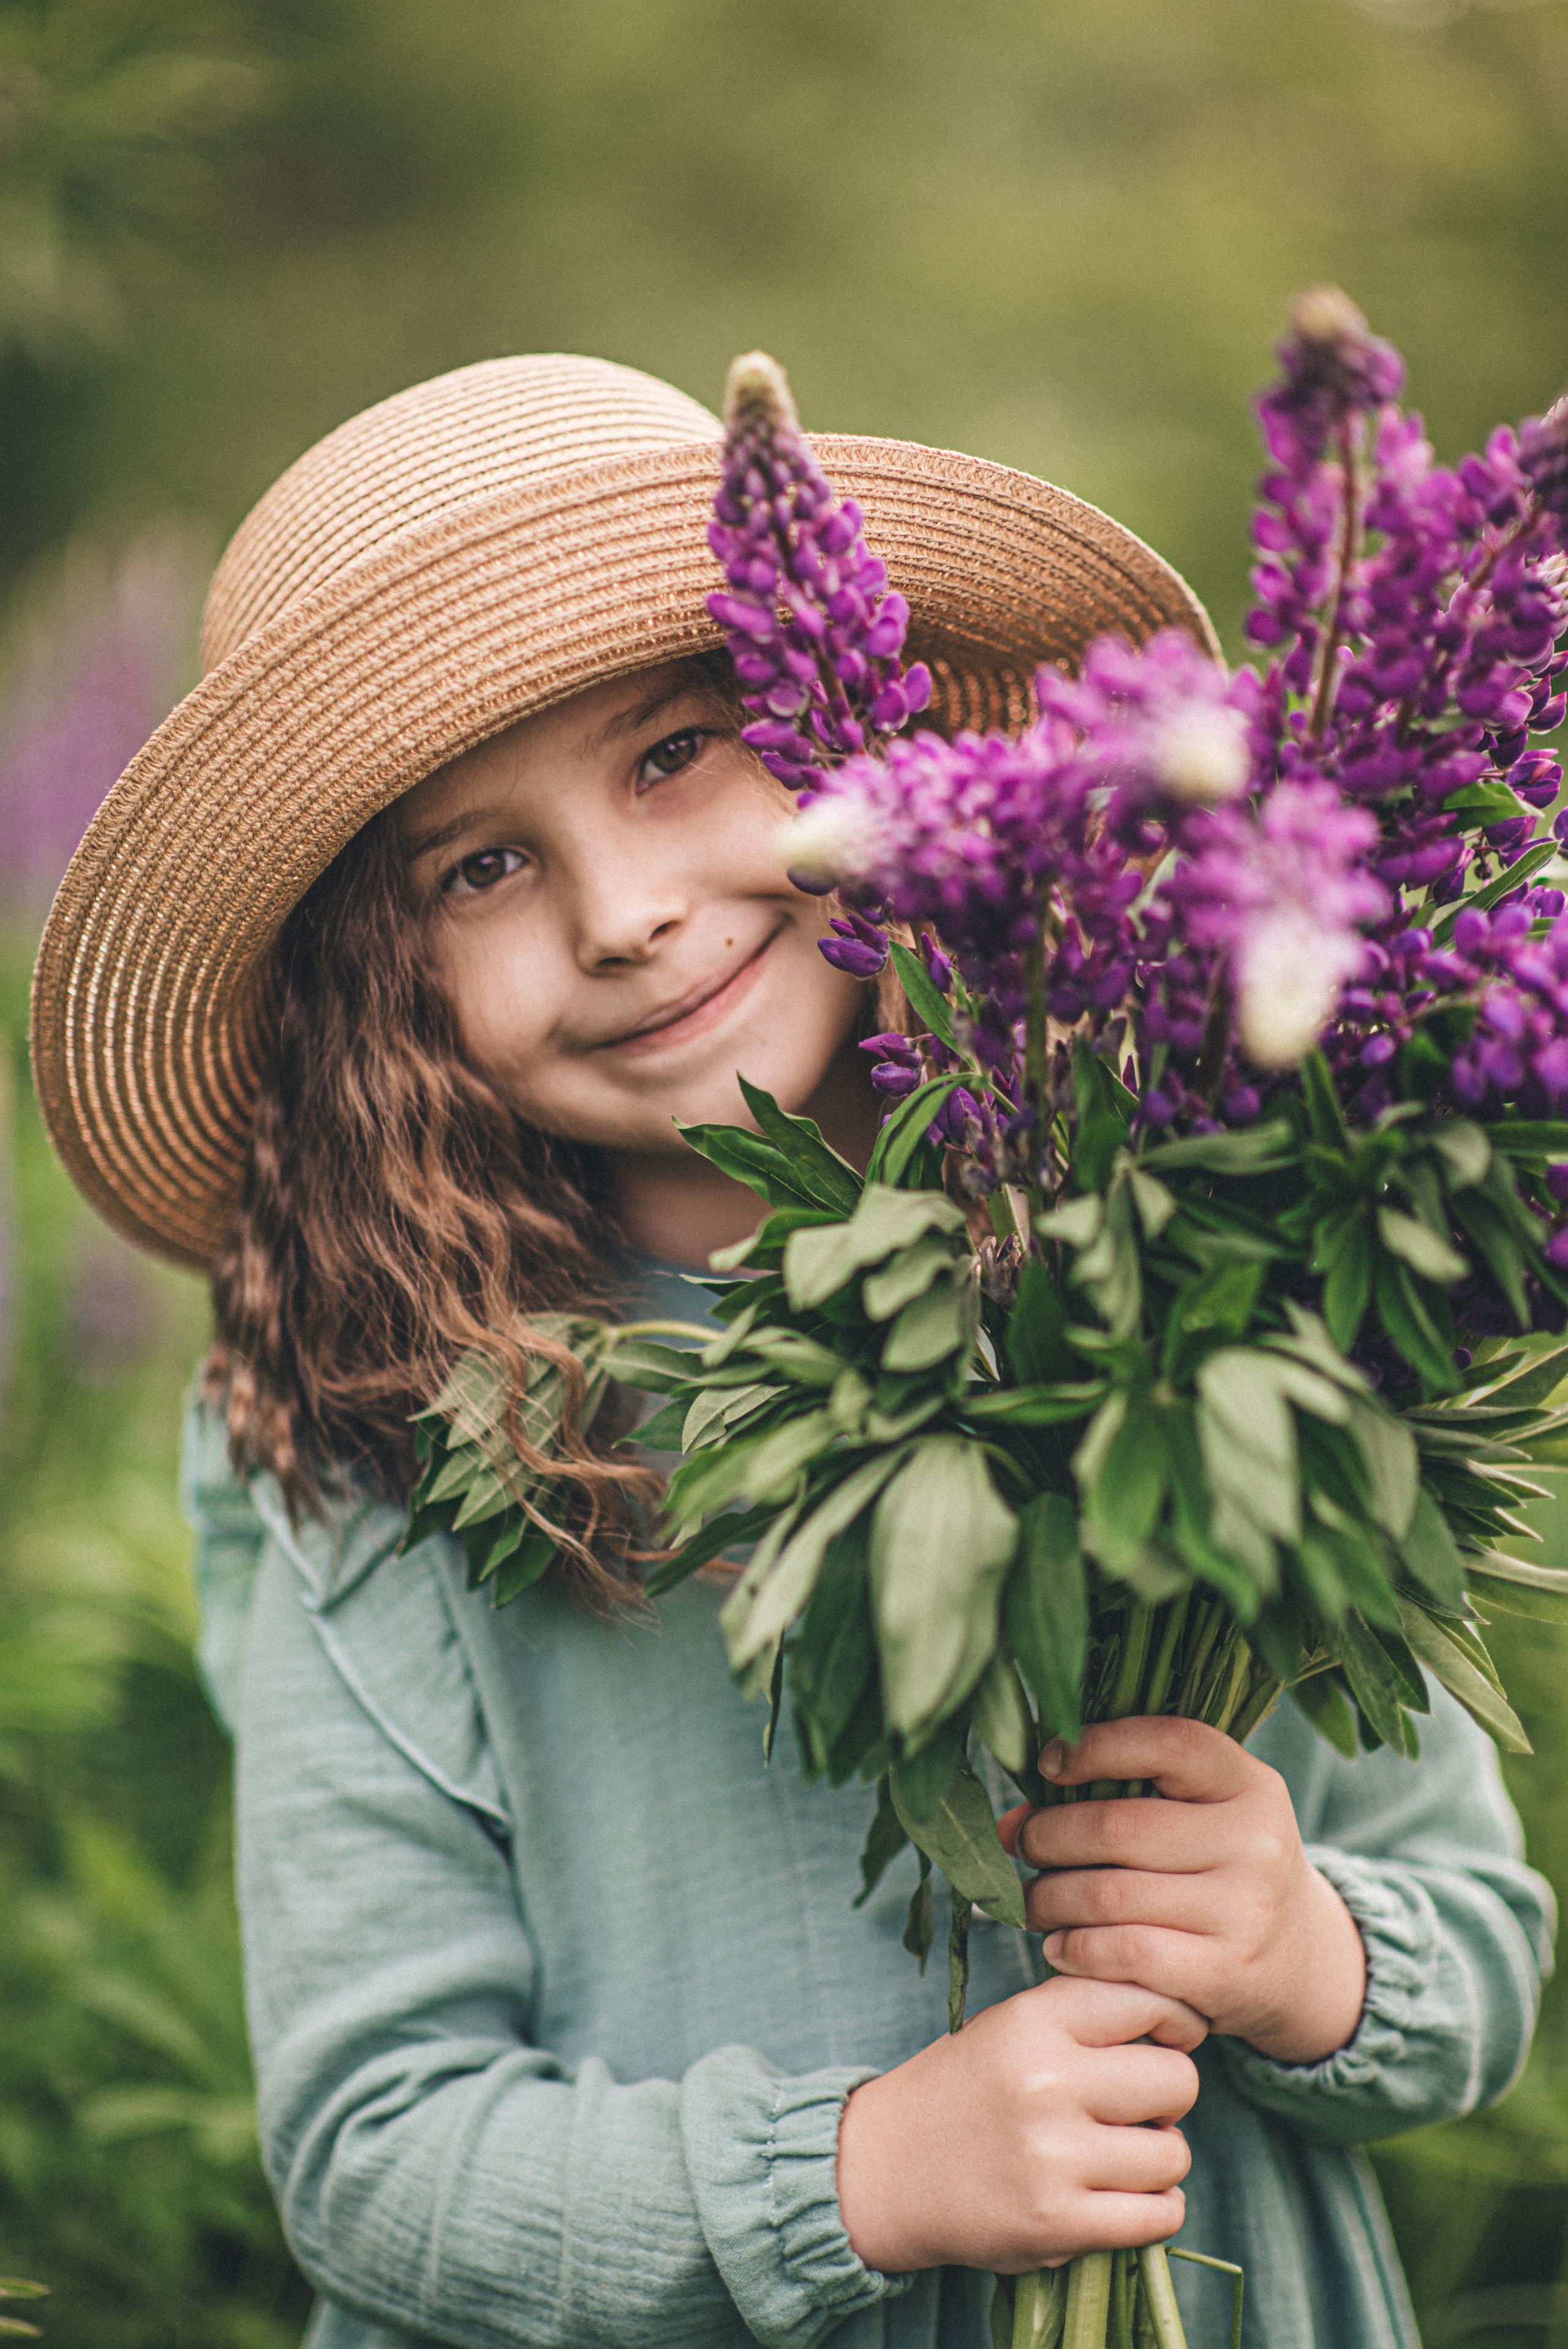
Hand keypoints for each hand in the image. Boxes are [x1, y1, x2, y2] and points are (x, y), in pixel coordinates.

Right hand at [836, 1976, 1203, 2274]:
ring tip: (1117, 2156)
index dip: (1174, 2023)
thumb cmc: (968, 2089)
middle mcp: (1045, 2080)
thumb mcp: (1015, 2025)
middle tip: (1134, 2108)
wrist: (888, 2168)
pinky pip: (1160, 2215)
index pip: (1151, 1999)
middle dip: (1168, 2097)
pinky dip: (1153, 2210)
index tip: (1162, 2043)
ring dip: (1158, 2159)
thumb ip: (1088, 2013)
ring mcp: (1051, 2156)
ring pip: (1174, 2153)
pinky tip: (1119, 2197)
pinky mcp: (1056, 2223)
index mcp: (1034, 2019)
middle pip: (1178, 2080)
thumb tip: (1185, 2021)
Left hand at [1000, 1716, 1366, 2064]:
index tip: (1049, 1762)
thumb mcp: (1198, 1816)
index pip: (1168, 1742)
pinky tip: (1059, 1945)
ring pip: (1108, 1895)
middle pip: (1117, 1827)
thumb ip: (1119, 1797)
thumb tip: (1010, 1823)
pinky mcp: (1225, 1973)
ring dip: (1049, 1898)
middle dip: (1049, 1836)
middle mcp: (1256, 1842)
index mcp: (1250, 1784)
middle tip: (1025, 1844)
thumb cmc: (1220, 1869)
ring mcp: (1245, 1910)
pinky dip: (1076, 1949)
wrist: (1298, 1962)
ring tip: (1035, 1900)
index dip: (1096, 1746)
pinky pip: (1124, 1953)